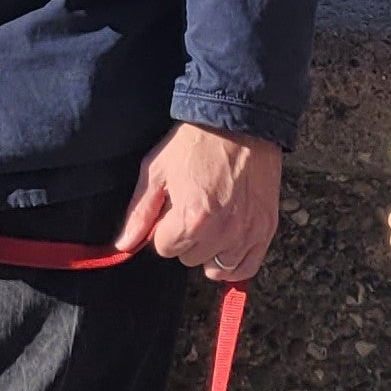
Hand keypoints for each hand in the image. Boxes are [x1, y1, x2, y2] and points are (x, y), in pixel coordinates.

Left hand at [115, 125, 280, 283]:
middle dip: (187, 237)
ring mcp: (247, 233)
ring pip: (217, 267)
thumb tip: (124, 245)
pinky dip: (235, 262)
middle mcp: (222, 233)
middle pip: (190, 258)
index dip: (165, 227)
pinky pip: (246, 268)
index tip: (173, 208)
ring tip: (213, 222)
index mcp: (191, 220)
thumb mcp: (157, 170)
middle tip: (194, 207)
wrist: (241, 122)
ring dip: (211, 250)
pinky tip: (228, 243)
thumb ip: (140, 213)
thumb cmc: (196, 143)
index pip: (165, 248)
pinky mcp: (266, 229)